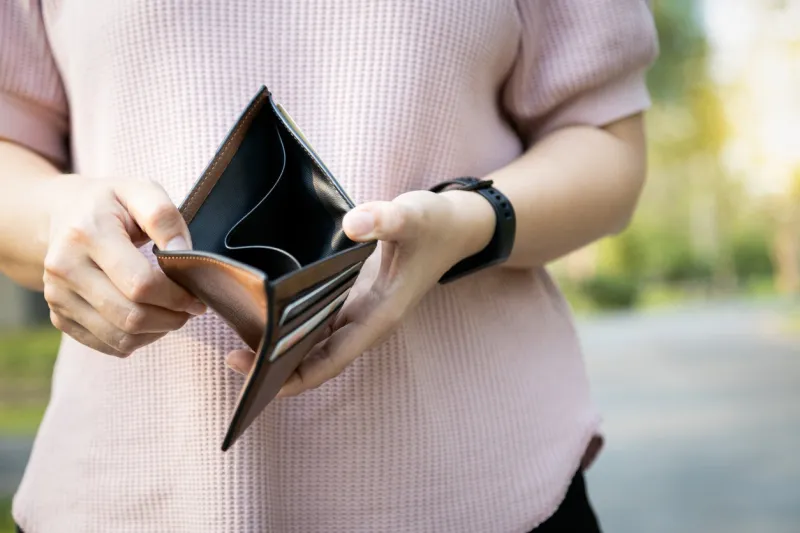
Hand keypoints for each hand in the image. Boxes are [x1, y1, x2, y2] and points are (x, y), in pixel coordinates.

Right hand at [42, 175, 205, 356]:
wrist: (64, 214)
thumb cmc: (110, 204)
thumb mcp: (139, 191)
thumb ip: (164, 217)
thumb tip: (182, 252)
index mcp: (87, 234)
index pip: (140, 284)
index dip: (177, 297)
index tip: (197, 296)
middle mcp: (65, 269)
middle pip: (131, 317)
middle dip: (172, 318)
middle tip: (189, 308)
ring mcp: (58, 297)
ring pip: (121, 338)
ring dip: (157, 332)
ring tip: (172, 314)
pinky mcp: (60, 317)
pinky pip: (109, 345)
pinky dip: (138, 339)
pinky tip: (149, 320)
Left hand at [225, 188, 494, 395]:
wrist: (456, 227)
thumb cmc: (436, 226)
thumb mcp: (413, 217)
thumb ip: (385, 219)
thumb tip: (352, 224)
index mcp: (379, 316)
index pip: (329, 361)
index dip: (291, 375)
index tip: (253, 373)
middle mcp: (366, 322)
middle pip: (314, 359)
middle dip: (276, 365)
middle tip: (230, 353)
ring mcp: (358, 311)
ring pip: (313, 342)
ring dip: (280, 345)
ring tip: (237, 336)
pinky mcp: (353, 297)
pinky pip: (317, 319)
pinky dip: (291, 321)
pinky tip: (264, 310)